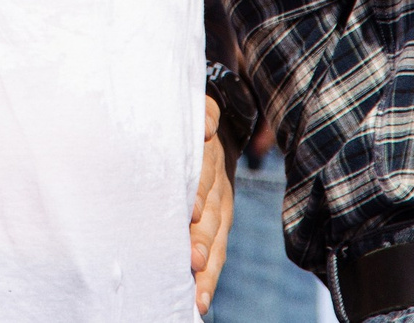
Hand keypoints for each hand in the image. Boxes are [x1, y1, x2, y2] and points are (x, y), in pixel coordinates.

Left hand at [190, 94, 236, 315]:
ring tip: (199, 295)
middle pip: (212, 216)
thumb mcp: (201, 111)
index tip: (192, 213)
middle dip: (202, 239)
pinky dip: (210, 277)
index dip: (199, 195)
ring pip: (216, 241)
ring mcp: (221, 207)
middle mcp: (218, 187)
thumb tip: (207, 125)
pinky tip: (200, 301)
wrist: (216, 128)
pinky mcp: (220, 222)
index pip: (205, 179)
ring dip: (207, 267)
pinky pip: (218, 253)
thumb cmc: (195, 125)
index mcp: (208, 159)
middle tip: (191, 261)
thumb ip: (205, 114)